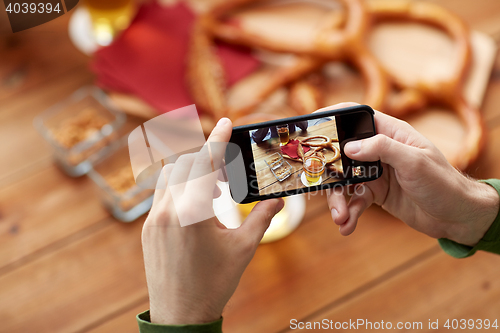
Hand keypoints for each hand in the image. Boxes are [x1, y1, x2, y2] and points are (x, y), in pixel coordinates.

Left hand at [142, 117, 283, 324]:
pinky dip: (180, 189)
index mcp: (193, 213)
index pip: (205, 164)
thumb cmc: (214, 283)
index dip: (217, 140)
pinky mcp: (148, 229)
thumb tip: (278, 200)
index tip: (224, 121)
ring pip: (170, 178)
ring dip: (191, 172)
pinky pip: (163, 195)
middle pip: (186, 165)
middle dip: (207, 158)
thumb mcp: (243, 249)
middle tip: (228, 166)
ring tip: (215, 186)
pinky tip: (198, 205)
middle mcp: (168, 210)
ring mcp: (154, 219)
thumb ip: (261, 218)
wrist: (180, 315)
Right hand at [325, 103, 498, 245]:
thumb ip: (382, 149)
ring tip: (339, 217)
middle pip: (341, 153)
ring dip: (338, 200)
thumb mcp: (414, 161)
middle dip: (328, 171)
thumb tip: (349, 147)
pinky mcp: (375, 192)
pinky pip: (354, 200)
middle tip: (315, 184)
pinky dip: (349, 213)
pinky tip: (347, 225)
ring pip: (344, 181)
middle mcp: (379, 150)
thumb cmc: (443, 182)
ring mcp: (375, 172)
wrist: (456, 216)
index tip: (310, 125)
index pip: (356, 116)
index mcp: (390, 132)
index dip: (333, 117)